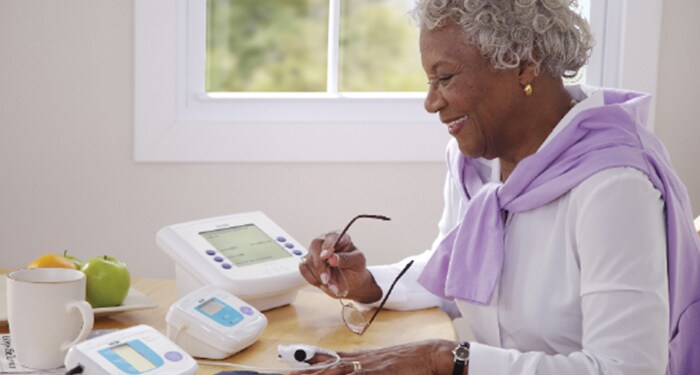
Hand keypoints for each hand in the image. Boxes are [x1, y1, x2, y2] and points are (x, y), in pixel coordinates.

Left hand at [289, 340, 456, 374]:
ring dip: (318, 374)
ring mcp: (368, 367)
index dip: (311, 363)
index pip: (330, 359)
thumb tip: (350, 369)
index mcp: (361, 357)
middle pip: (327, 365)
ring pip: (336, 371)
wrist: (429, 355)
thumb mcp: (382, 364)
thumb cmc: (408, 362)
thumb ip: (366, 368)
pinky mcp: (378, 372)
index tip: (293, 366)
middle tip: (288, 373)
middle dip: (306, 371)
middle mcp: (361, 360)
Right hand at [299, 231, 381, 303]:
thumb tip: (333, 258)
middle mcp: (325, 242)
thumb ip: (346, 259)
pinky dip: (312, 278)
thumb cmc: (356, 269)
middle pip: (315, 245)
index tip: (326, 256)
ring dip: (318, 275)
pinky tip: (322, 282)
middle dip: (320, 264)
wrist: (351, 283)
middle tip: (327, 278)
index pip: (331, 237)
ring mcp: (315, 252)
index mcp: (340, 238)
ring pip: (308, 259)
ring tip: (331, 284)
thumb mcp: (358, 262)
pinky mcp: (308, 263)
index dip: (327, 246)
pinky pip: (303, 268)